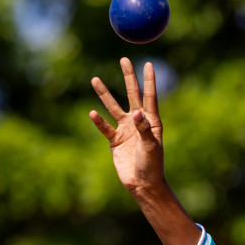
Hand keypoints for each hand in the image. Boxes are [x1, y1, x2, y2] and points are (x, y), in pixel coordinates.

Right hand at [89, 58, 163, 194]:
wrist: (142, 184)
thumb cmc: (152, 166)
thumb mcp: (151, 146)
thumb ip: (144, 129)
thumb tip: (136, 112)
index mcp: (151, 121)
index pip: (149, 96)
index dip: (149, 80)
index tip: (148, 63)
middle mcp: (137, 122)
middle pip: (132, 94)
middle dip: (128, 77)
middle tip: (124, 59)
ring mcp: (125, 130)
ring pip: (113, 107)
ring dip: (104, 94)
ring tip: (95, 79)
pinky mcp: (114, 141)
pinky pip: (105, 127)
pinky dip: (98, 121)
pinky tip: (92, 113)